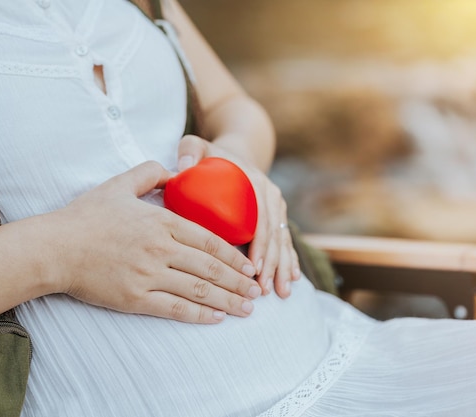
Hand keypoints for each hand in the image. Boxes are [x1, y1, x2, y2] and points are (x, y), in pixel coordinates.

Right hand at [50, 161, 260, 322]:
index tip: (250, 266)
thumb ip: (151, 172)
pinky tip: (216, 319)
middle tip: (258, 291)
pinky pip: (174, 309)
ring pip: (198, 291)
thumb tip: (175, 169)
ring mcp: (148, 275)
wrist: (54, 248)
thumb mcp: (120, 183)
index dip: (234, 256)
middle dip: (239, 282)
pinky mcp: (135, 297)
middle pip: (211, 269)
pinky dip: (198, 315)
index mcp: (162, 221)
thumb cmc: (87, 216)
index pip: (210, 241)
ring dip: (227, 301)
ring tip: (247, 309)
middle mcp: (161, 249)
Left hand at [178, 135, 300, 297]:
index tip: (252, 268)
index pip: (262, 219)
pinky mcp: (277, 217)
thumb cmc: (213, 155)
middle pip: (275, 236)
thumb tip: (184, 168)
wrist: (237, 151)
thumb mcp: (199, 146)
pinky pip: (285, 241)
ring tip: (280, 293)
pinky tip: (291, 280)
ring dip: (282, 268)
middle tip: (264, 289)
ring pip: (282, 242)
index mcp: (257, 184)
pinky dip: (288, 261)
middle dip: (272, 264)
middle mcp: (271, 197)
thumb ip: (190, 151)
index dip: (260, 245)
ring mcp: (277, 208)